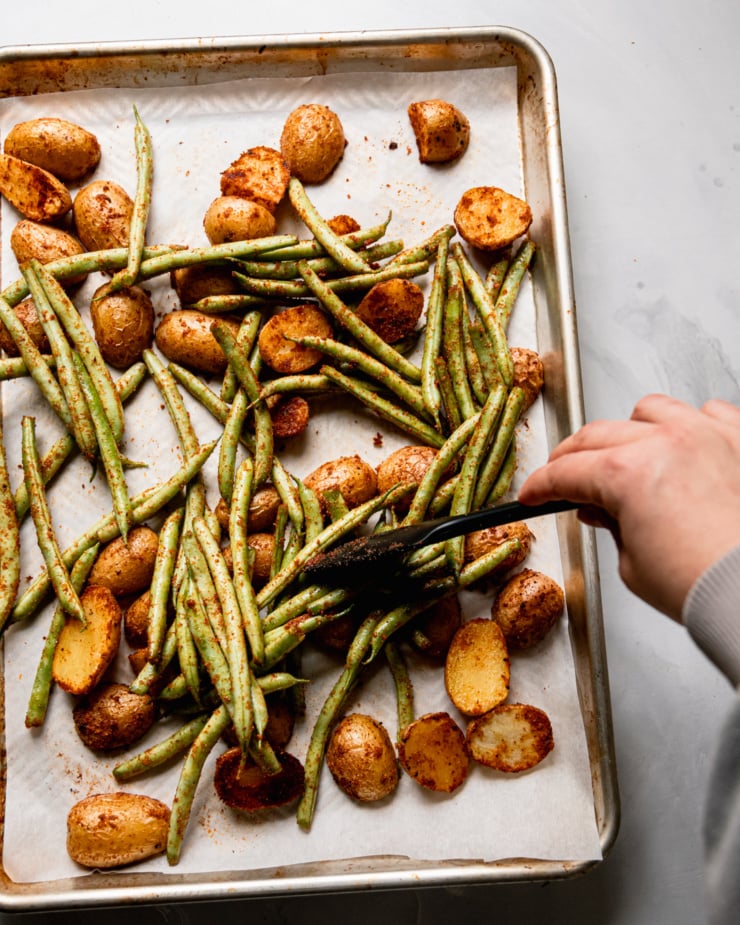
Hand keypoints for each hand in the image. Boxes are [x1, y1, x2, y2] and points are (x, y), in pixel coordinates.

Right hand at [518, 394, 739, 619]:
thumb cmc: (705, 585)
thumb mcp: (633, 565)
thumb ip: (612, 526)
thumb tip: (604, 510)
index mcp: (626, 475)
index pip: (565, 473)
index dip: (541, 486)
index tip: (534, 493)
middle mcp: (665, 443)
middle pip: (597, 435)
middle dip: (572, 456)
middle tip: (565, 475)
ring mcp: (706, 435)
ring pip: (650, 410)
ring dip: (630, 429)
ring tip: (628, 451)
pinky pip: (709, 412)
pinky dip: (691, 425)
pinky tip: (684, 445)